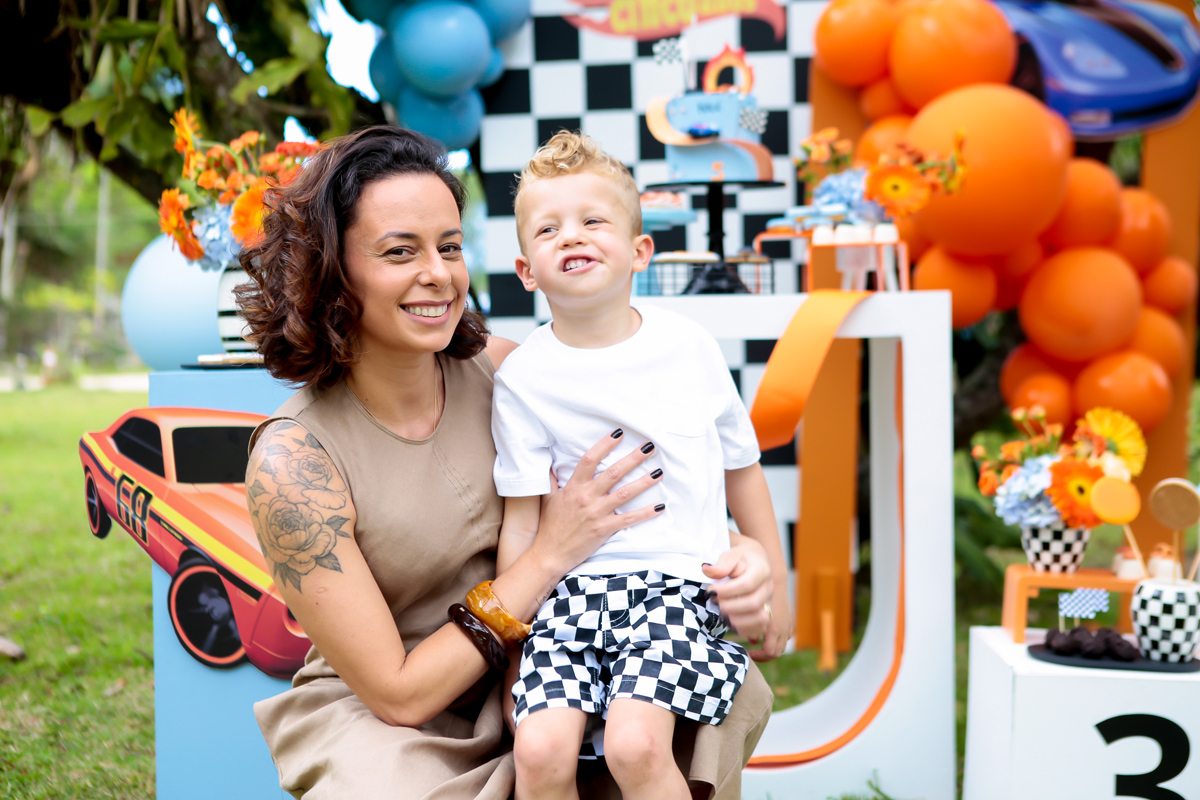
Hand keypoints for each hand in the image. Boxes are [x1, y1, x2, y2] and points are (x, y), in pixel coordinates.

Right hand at [530, 430, 662, 575]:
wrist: (549, 553)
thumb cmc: (550, 525)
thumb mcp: (548, 498)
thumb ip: (552, 478)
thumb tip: (548, 461)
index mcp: (573, 487)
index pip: (590, 460)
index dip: (605, 445)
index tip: (619, 433)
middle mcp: (586, 497)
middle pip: (613, 472)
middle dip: (633, 458)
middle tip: (649, 447)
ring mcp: (596, 513)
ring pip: (624, 493)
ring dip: (644, 482)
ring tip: (659, 472)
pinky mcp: (604, 529)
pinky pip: (628, 519)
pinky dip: (644, 513)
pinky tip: (659, 506)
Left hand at [702, 540, 771, 642]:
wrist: (756, 561)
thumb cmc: (741, 558)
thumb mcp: (731, 555)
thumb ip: (721, 564)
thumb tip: (707, 570)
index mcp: (762, 570)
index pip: (747, 584)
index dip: (727, 590)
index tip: (712, 590)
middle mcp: (768, 588)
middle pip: (754, 603)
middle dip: (730, 605)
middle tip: (714, 601)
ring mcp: (769, 602)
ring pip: (760, 619)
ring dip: (738, 619)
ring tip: (722, 611)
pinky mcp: (766, 614)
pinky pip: (760, 628)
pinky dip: (745, 629)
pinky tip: (730, 621)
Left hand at [755, 587, 791, 661]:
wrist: (775, 581)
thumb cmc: (759, 595)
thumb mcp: (751, 613)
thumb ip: (749, 628)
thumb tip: (752, 641)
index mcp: (775, 629)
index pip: (770, 652)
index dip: (759, 656)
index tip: (749, 652)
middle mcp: (784, 629)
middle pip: (777, 652)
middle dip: (764, 656)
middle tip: (753, 653)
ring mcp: (788, 625)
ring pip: (783, 645)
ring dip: (772, 649)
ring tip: (760, 646)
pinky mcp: (790, 620)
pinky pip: (786, 636)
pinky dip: (778, 640)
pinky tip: (768, 636)